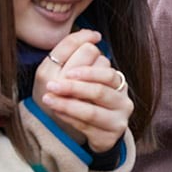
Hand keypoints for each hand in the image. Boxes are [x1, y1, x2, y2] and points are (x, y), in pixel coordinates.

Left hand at [34, 29, 132, 152]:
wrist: (93, 132)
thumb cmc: (85, 100)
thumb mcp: (85, 80)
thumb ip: (83, 56)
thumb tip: (87, 33)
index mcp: (118, 82)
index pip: (107, 72)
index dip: (88, 71)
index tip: (68, 72)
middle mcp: (122, 100)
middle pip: (99, 91)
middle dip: (73, 88)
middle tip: (51, 86)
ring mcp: (119, 120)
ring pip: (91, 111)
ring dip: (67, 104)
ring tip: (49, 100)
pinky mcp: (109, 137)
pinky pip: (86, 128)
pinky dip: (69, 118)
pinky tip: (56, 112)